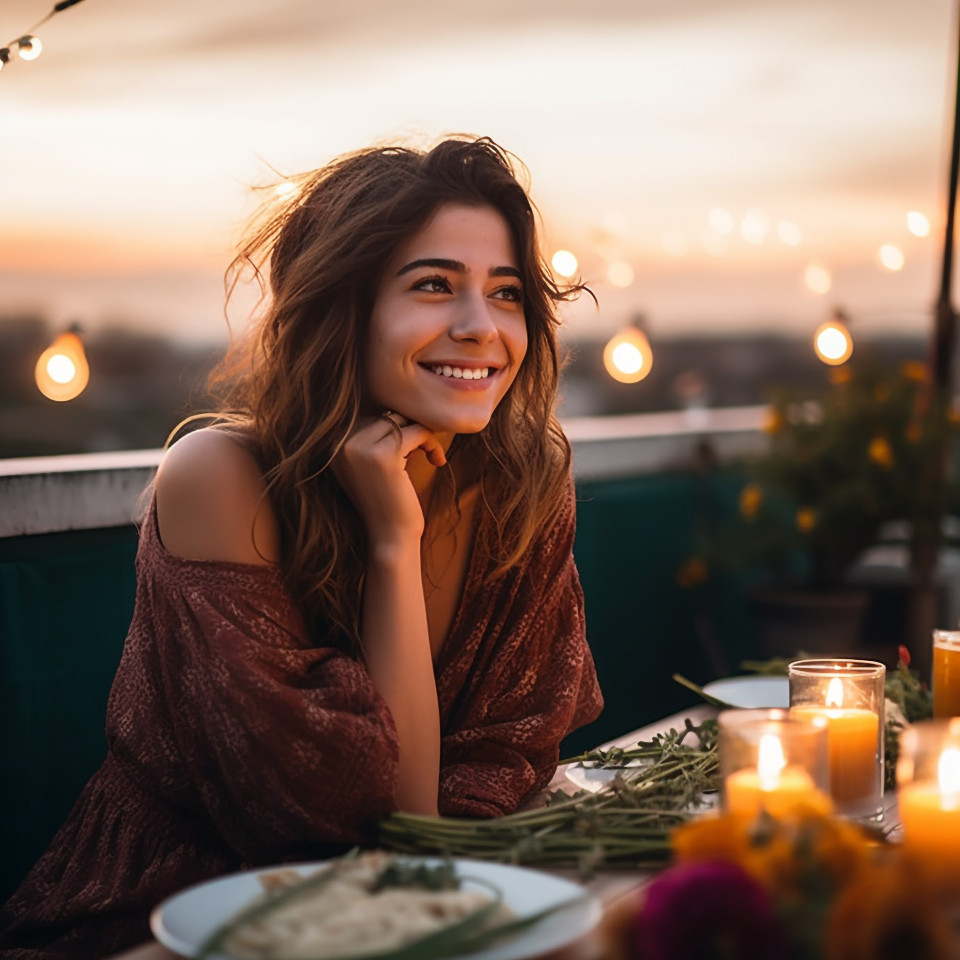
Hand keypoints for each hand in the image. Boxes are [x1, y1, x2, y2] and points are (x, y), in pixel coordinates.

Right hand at [333, 412, 445, 548]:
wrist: (390, 538)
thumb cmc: (387, 502)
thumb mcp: (372, 465)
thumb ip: (374, 435)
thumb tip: (398, 401)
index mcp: (334, 445)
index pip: (372, 417)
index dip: (398, 428)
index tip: (414, 449)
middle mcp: (341, 443)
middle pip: (386, 415)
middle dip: (412, 430)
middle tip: (427, 452)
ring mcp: (359, 448)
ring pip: (402, 421)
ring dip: (423, 435)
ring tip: (432, 456)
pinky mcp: (382, 456)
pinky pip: (415, 432)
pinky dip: (430, 443)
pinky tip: (437, 461)